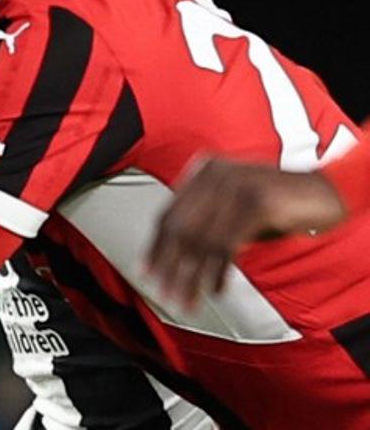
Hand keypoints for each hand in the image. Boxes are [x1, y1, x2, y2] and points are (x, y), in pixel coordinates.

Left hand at [146, 158, 345, 307]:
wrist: (326, 192)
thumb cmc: (280, 203)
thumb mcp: (236, 206)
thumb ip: (208, 219)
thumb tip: (172, 255)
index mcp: (205, 171)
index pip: (170, 213)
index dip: (156, 246)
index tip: (146, 273)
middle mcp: (215, 174)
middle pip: (179, 228)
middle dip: (169, 267)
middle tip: (164, 295)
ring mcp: (235, 185)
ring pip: (200, 240)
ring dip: (191, 277)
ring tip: (186, 301)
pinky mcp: (256, 201)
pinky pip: (227, 245)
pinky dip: (218, 271)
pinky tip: (215, 290)